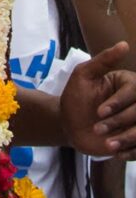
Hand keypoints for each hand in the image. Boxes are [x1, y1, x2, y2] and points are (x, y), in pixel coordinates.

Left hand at [60, 42, 135, 159]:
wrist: (67, 124)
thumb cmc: (75, 98)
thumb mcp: (83, 76)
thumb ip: (103, 61)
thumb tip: (124, 44)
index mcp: (128, 84)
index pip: (134, 92)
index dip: (118, 103)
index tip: (99, 111)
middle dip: (118, 121)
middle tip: (97, 128)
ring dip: (126, 138)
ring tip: (106, 144)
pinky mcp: (134, 139)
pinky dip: (131, 151)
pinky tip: (116, 152)